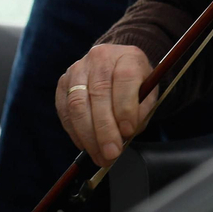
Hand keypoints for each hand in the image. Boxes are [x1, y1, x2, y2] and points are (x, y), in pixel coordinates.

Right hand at [56, 44, 157, 166]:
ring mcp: (78, 69)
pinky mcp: (63, 83)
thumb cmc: (135, 83)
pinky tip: (86, 145)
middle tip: (111, 153)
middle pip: (99, 94)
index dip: (125, 107)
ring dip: (88, 135)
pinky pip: (65, 111)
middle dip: (104, 130)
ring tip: (99, 155)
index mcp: (127, 56)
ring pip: (78, 104)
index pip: (125, 78)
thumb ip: (141, 110)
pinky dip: (75, 132)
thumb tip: (125, 134)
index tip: (128, 132)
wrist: (117, 65)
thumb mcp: (149, 92)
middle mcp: (100, 58)